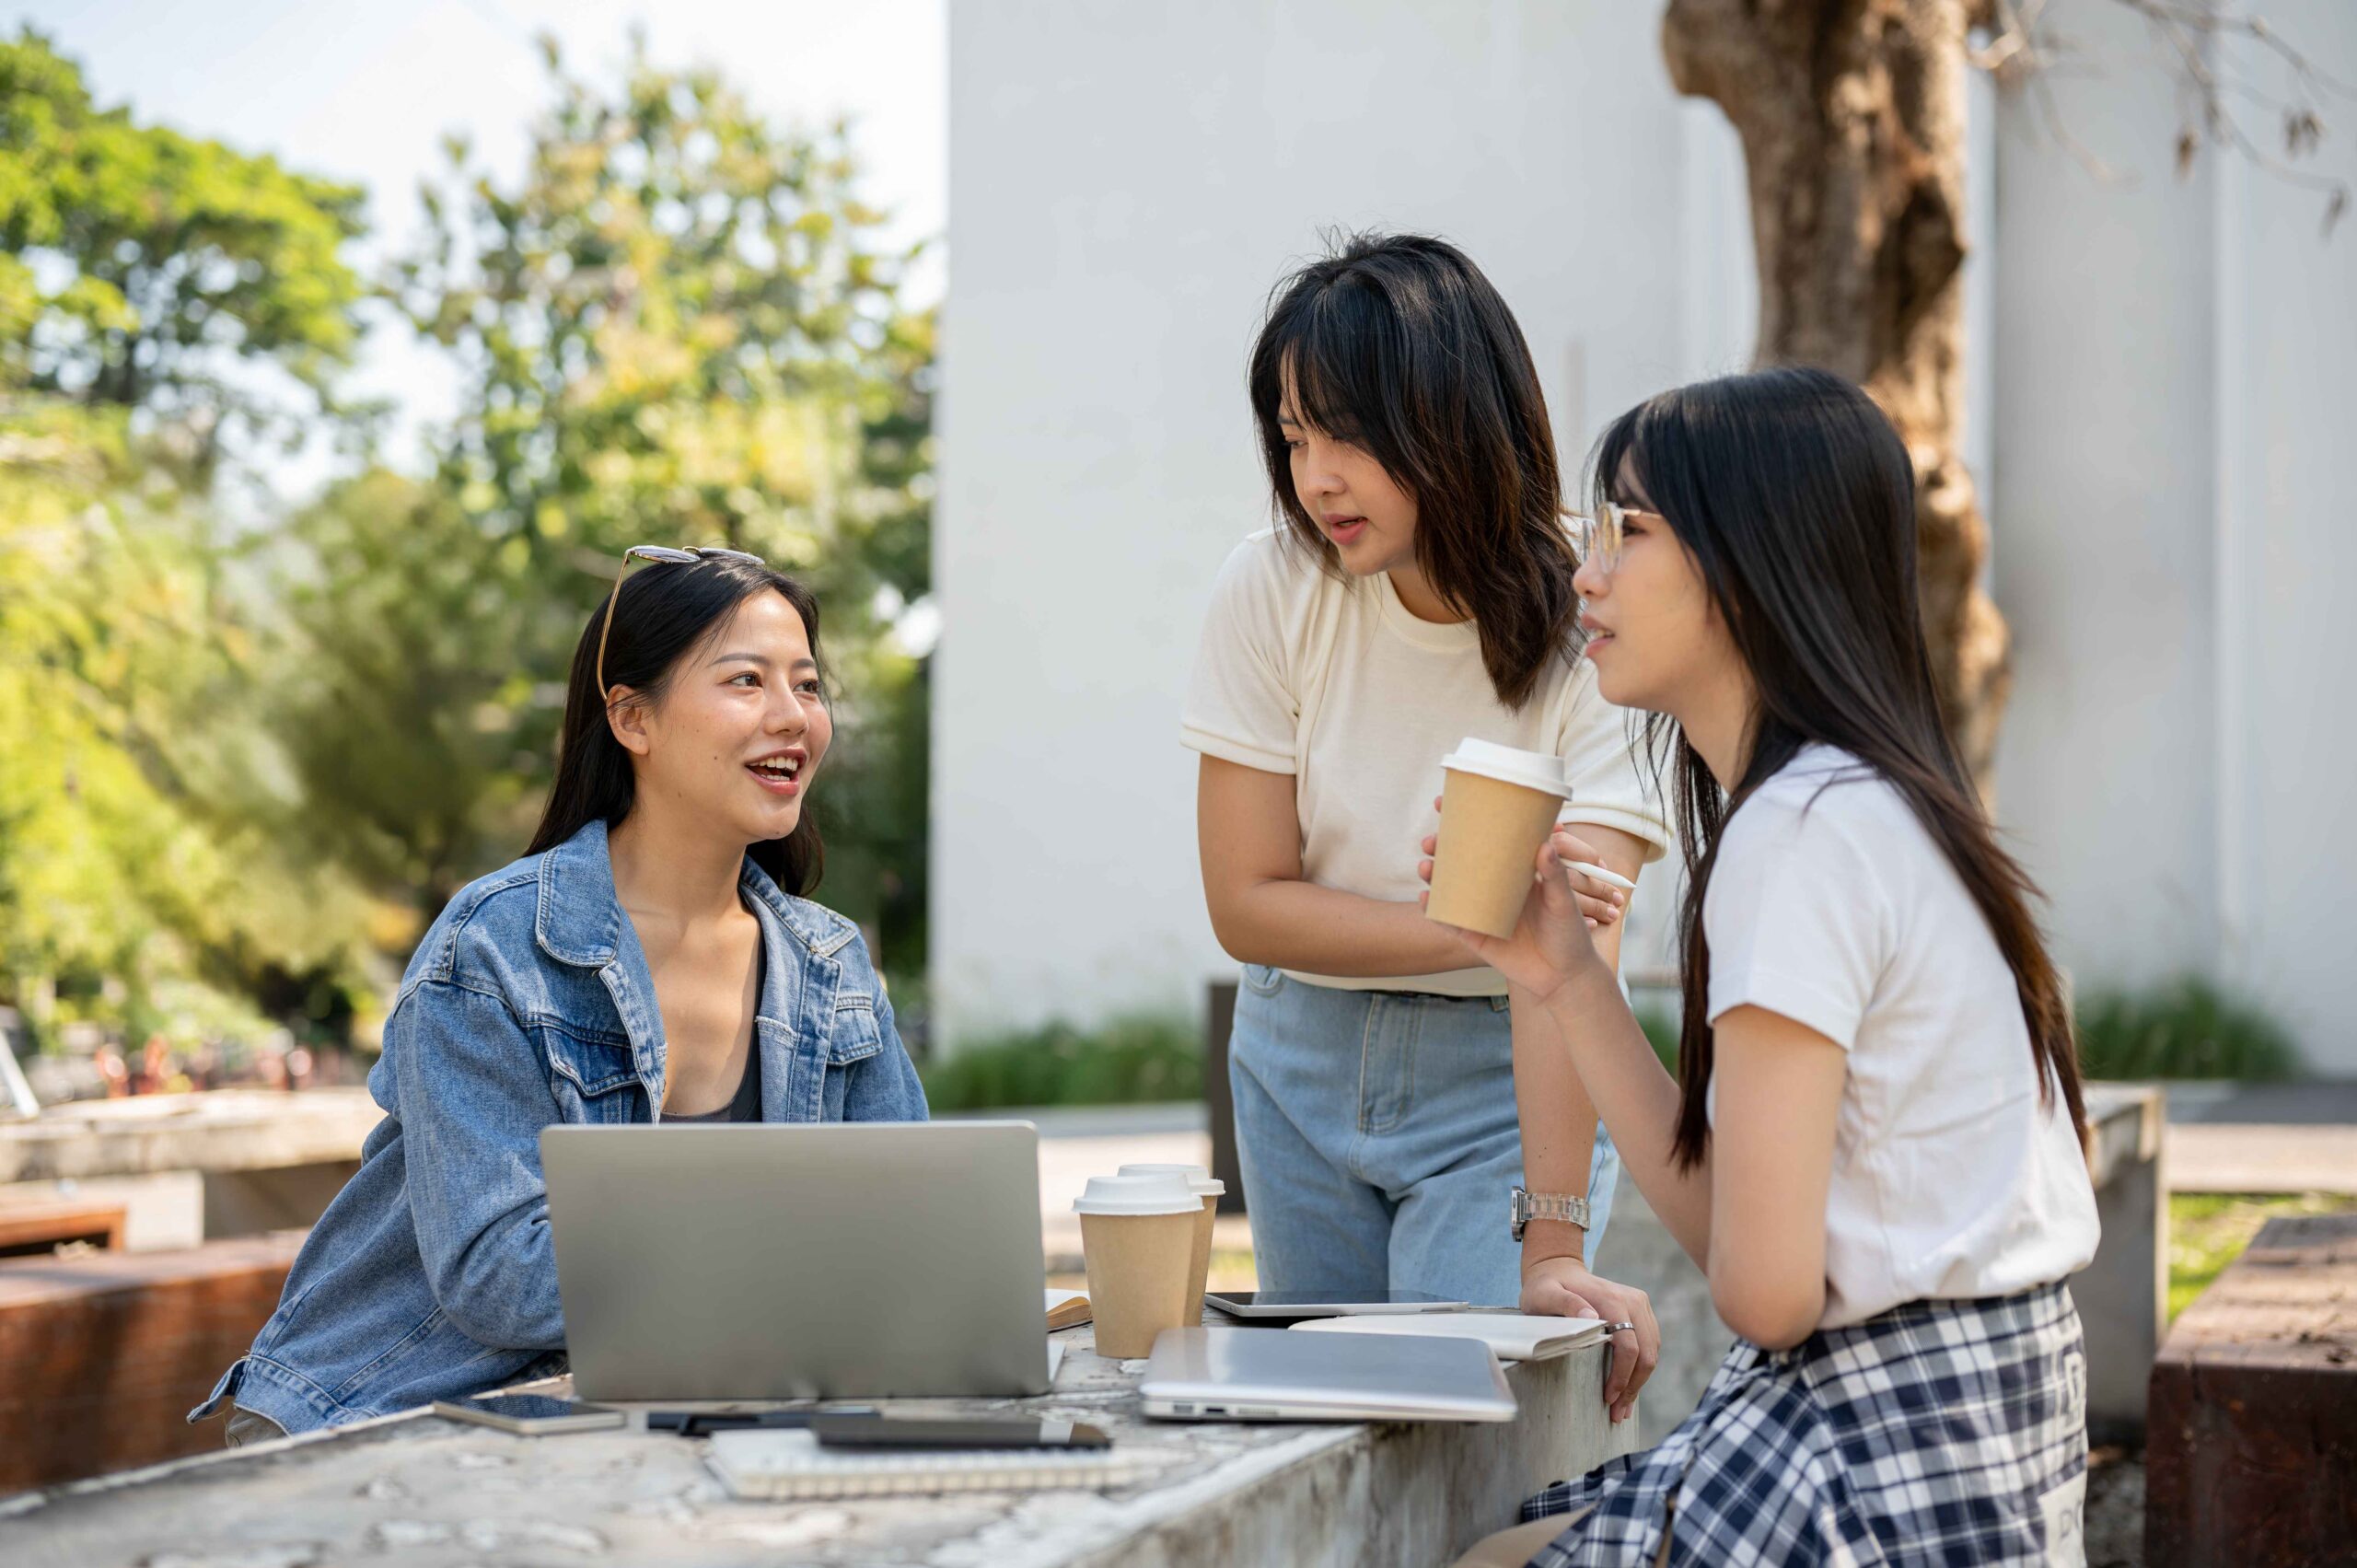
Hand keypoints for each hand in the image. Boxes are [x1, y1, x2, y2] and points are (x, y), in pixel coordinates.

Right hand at [1418, 811, 1617, 1002]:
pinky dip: (1435, 909)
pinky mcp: (1476, 936)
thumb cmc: (1570, 934)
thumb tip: (1543, 844)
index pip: (1489, 842)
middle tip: (1430, 841)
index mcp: (1516, 873)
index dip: (1467, 824)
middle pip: (1462, 862)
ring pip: (1451, 888)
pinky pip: (1450, 921)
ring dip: (1433, 875)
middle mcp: (1496, 889)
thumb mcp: (1564, 902)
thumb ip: (1555, 876)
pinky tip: (1426, 898)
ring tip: (1425, 867)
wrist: (1565, 977)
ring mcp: (1483, 911)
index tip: (1446, 807)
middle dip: (1441, 849)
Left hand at [1521, 1255, 1660, 1424]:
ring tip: (1623, 1408)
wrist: (1558, 1269)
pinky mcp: (1641, 1312)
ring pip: (1651, 1352)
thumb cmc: (1547, 1286)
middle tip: (1617, 1414)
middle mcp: (1633, 1301)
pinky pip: (1649, 1346)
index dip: (1621, 1376)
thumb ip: (1565, 1303)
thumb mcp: (1544, 1294)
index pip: (1628, 1346)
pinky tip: (1628, 1388)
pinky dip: (1641, 1369)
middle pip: (1645, 1353)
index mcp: (1612, 1299)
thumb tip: (1592, 1317)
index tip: (1608, 1398)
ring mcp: (1640, 1306)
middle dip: (1633, 1387)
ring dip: (1639, 1382)